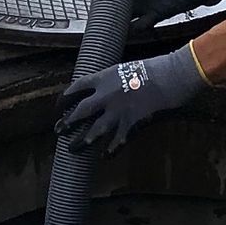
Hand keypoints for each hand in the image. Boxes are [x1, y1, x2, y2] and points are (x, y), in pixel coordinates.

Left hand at [54, 44, 209, 155]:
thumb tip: (107, 87)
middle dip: (67, 121)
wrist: (168, 77)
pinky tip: (104, 157)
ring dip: (82, 140)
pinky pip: (116, 141)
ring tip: (72, 148)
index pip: (77, 87)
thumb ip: (114, 79)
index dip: (65, 97)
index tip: (59, 105)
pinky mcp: (129, 123)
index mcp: (103, 77)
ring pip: (94, 130)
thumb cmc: (152, 68)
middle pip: (80, 110)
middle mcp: (105, 95)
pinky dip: (110, 150)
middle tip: (58, 129)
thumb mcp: (127, 67)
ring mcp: (116, 111)